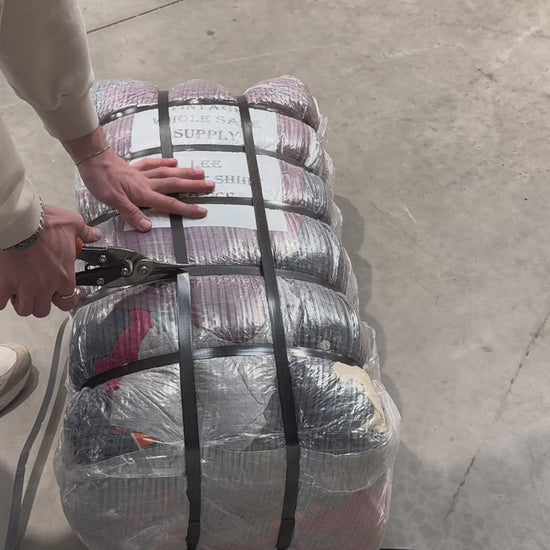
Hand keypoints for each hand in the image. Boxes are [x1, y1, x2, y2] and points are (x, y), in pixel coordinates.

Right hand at [0, 205, 100, 316]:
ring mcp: (24, 288)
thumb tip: (95, 235)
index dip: (62, 299)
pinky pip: (1, 303)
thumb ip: (85, 233)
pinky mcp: (4, 284)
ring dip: (22, 302)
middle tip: (35, 291)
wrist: (19, 222)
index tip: (56, 293)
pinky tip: (4, 289)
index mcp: (64, 277)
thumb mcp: (72, 224)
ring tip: (20, 289)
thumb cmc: (45, 223)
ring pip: (24, 309)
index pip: (67, 302)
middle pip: (42, 310)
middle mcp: (45, 287)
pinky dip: (2, 298)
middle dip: (39, 303)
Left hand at [68, 127, 214, 230]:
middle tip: (211, 186)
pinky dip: (165, 162)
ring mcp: (142, 173)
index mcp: (142, 193)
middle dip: (194, 186)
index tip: (202, 211)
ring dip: (185, 173)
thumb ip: (132, 213)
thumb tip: (147, 226)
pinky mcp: (135, 167)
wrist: (91, 156)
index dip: (186, 209)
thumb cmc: (100, 178)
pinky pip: (153, 164)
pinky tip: (174, 161)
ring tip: (200, 173)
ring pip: (168, 173)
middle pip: (174, 184)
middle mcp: (146, 182)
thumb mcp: (113, 201)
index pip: (168, 203)